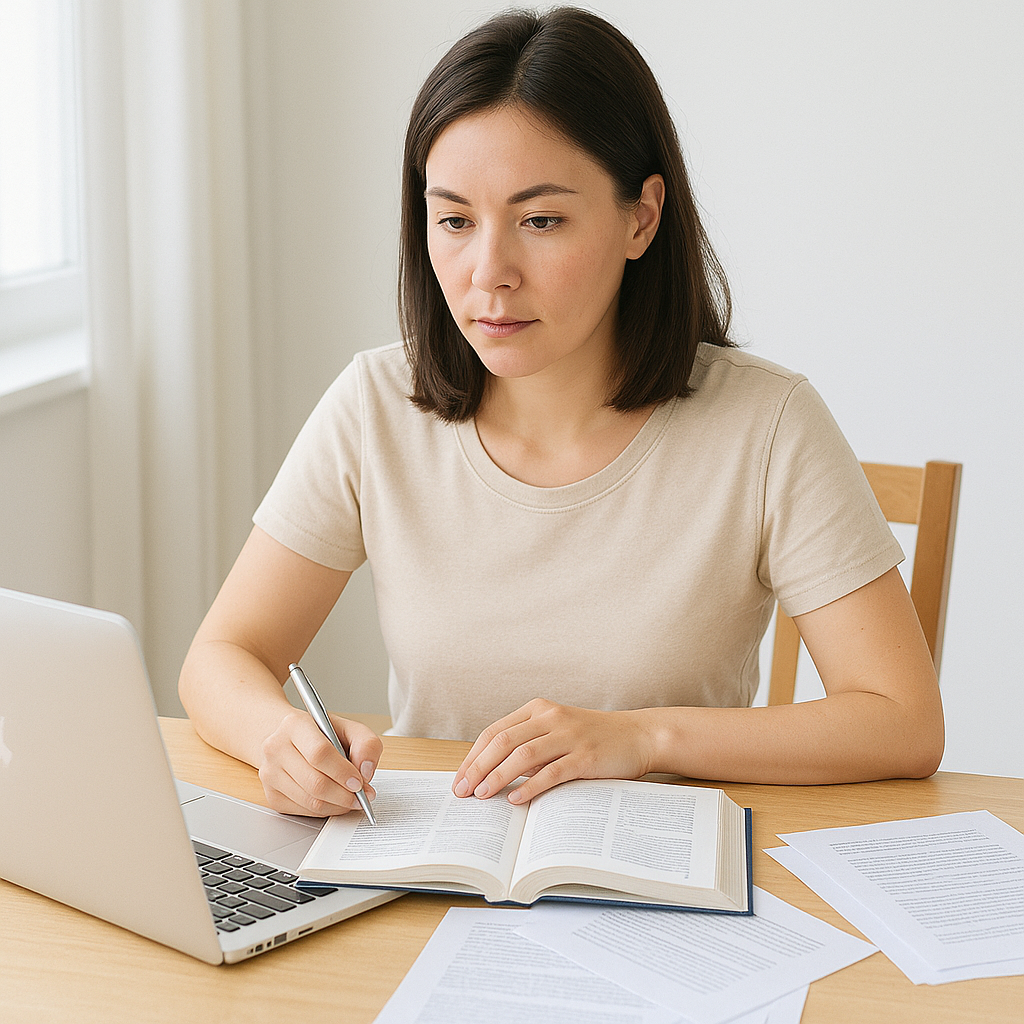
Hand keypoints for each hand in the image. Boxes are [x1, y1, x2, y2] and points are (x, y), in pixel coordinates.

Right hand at [258, 710, 382, 816]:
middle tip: (362, 796)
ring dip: (338, 805)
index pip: (319, 753)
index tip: (359, 782)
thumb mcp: (348, 728)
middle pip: (315, 782)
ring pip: (310, 801)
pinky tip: (335, 800)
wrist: (288, 740)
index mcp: (295, 725)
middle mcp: (276, 748)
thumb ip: (366, 744)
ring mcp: (270, 774)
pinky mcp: (271, 796)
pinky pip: (304, 811)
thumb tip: (366, 771)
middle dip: (344, 795)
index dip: (342, 772)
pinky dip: (326, 810)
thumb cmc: (320, 734)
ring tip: (352, 799)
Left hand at [452, 699, 654, 804]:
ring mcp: (569, 735)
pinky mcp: (586, 756)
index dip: (473, 757)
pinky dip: (531, 786)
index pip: (494, 731)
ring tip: (482, 796)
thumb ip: (528, 746)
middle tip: (463, 791)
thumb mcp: (556, 733)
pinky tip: (516, 799)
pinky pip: (552, 771)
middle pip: (503, 741)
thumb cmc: (593, 738)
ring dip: (498, 776)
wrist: (638, 736)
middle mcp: (551, 717)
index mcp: (538, 709)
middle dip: (478, 768)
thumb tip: (490, 775)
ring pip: (523, 754)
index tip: (459, 780)